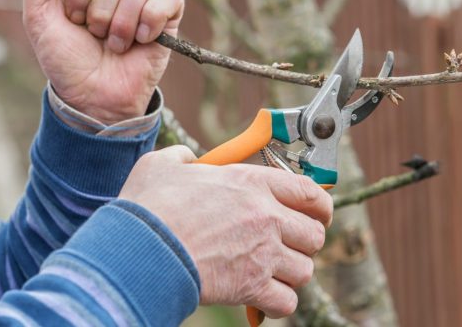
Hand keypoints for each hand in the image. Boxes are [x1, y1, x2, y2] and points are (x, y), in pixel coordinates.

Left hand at [19, 0, 183, 122]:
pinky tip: (142, 39)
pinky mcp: (169, 14)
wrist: (94, 97)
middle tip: (96, 35)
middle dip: (101, 11)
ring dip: (124, 22)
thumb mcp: (36, 17)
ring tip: (117, 44)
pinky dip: (152, 18)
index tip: (74, 21)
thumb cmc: (66, 60)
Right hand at [119, 146, 332, 317]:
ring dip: (291, 274)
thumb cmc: (150, 207)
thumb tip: (188, 160)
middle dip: (304, 242)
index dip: (320, 206)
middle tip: (287, 245)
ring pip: (305, 270)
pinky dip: (278, 303)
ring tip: (272, 272)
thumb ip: (182, 158)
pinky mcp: (252, 286)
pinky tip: (262, 296)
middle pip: (314, 235)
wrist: (140, 249)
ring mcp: (263, 253)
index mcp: (252, 183)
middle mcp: (266, 216)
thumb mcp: (162, 165)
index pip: (309, 192)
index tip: (318, 213)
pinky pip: (287, 302)